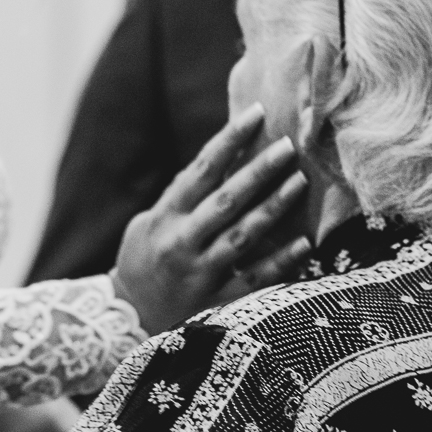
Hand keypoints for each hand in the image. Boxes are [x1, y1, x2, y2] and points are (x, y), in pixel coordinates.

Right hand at [112, 105, 311, 331]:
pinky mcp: (216, 302)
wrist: (126, 318)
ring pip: (243, 235)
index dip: (230, 139)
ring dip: (273, 207)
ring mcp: (199, 273)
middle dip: (259, 170)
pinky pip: (254, 279)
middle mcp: (182, 241)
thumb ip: (180, 196)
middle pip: (227, 199)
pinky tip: (305, 243)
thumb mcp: (148, 223)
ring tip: (299, 182)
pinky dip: (281, 261)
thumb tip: (218, 160)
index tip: (256, 113)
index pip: (202, 169)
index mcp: (165, 216)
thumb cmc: (143, 260)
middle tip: (288, 146)